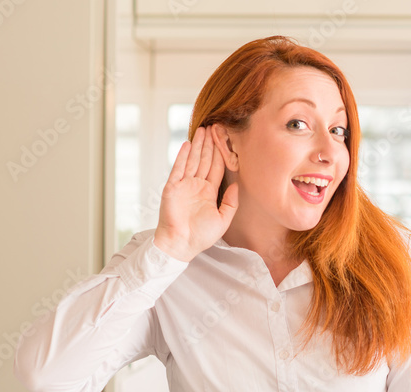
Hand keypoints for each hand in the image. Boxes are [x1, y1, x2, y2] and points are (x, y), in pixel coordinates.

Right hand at [154, 125, 238, 262]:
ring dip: (198, 145)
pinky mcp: (172, 187)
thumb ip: (231, 202)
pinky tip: (188, 144)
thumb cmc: (201, 236)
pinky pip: (178, 168)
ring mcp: (184, 185)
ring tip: (203, 129)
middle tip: (215, 126)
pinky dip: (183, 156)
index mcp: (209, 192)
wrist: (182, 245)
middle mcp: (197, 186)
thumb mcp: (223, 219)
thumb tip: (237, 185)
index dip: (222, 154)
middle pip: (205, 160)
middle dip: (210, 144)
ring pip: (193, 161)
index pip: (217, 169)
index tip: (226, 140)